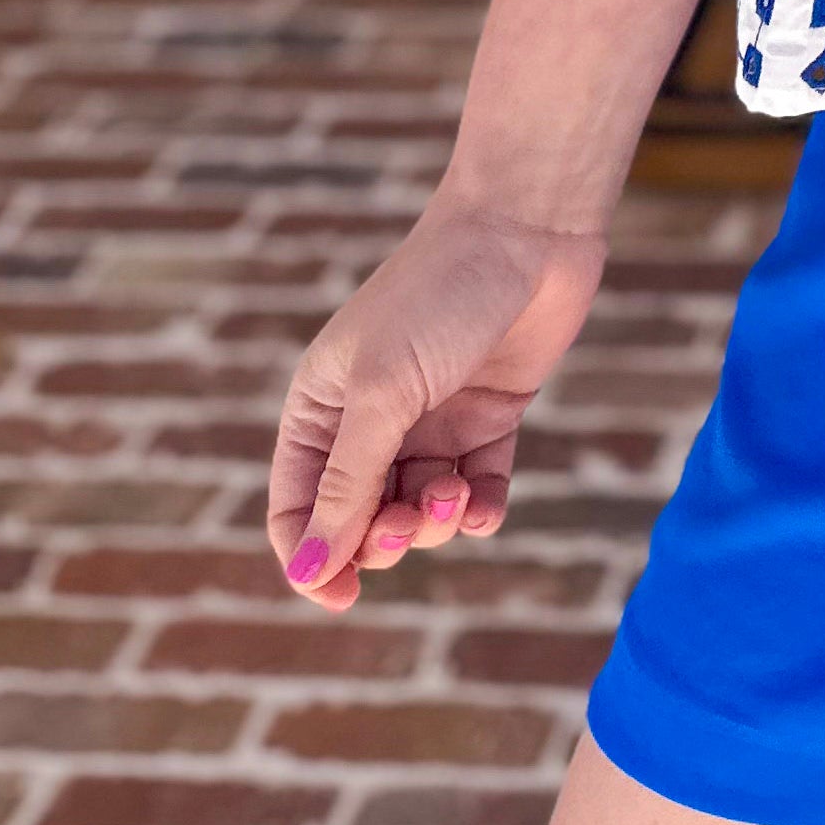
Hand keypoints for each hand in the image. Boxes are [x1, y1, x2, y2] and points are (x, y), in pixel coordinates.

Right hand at [266, 194, 607, 610]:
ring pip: (417, 508)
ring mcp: (430, 418)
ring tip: (454, 493)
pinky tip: (482, 503)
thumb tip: (307, 572)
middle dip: (382, 537)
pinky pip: (475, 488)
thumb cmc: (439, 298)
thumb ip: (348, 486)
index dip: (310, 559)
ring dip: (433, 520)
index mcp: (319, 406)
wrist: (528, 229)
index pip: (296, 508)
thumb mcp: (382, 395)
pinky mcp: (487, 415)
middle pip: (359, 519)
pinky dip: (478, 507)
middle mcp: (369, 418)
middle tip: (411, 518)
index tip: (342, 595)